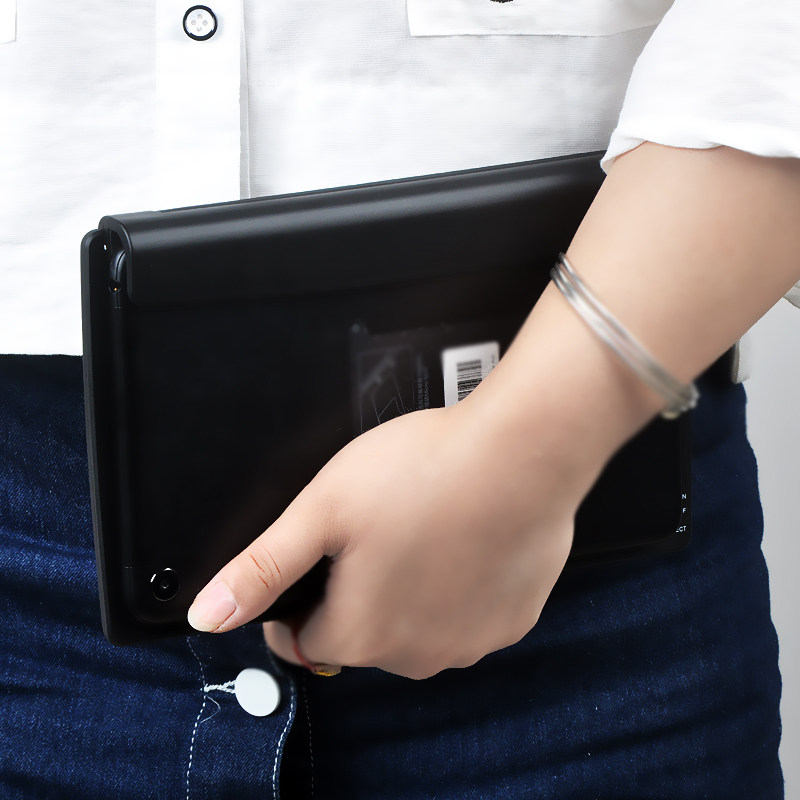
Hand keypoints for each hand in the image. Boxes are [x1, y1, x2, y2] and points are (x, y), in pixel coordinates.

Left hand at [187, 395, 586, 679]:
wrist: (521, 454)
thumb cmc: (425, 473)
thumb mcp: (322, 510)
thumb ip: (262, 569)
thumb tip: (207, 615)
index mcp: (360, 632)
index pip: (303, 638)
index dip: (299, 598)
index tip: (318, 558)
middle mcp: (415, 655)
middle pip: (362, 633)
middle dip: (358, 590)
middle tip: (375, 528)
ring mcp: (468, 643)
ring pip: (416, 625)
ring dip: (410, 590)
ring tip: (421, 528)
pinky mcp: (510, 622)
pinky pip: (465, 615)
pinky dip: (457, 588)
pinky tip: (462, 542)